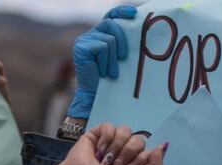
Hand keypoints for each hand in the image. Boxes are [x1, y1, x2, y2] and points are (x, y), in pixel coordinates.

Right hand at [38, 123, 165, 164]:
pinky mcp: (96, 135)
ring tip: (105, 160)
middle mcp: (123, 154)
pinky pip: (110, 126)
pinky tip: (98, 150)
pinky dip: (105, 138)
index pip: (149, 152)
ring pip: (126, 131)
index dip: (139, 161)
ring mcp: (110, 143)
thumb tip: (163, 146)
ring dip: (116, 148)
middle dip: (128, 154)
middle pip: (139, 140)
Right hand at [68, 5, 137, 119]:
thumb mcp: (120, 57)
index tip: (134, 13)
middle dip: (122, 41)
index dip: (121, 11)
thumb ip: (123, 43)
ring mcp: (84, 40)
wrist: (96, 96)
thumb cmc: (111, 78)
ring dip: (113, 58)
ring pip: (109, 39)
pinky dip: (106, 61)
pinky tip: (102, 72)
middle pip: (111, 24)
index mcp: (100, 34)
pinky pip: (102, 47)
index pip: (111, 15)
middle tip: (123, 58)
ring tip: (110, 71)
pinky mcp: (81, 47)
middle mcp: (90, 34)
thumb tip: (140, 30)